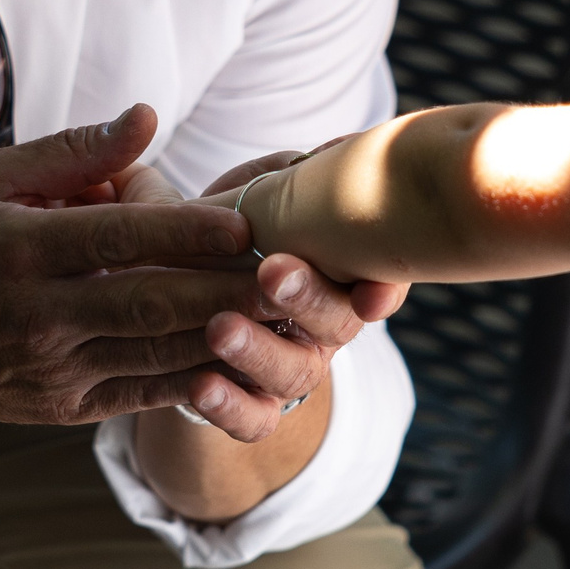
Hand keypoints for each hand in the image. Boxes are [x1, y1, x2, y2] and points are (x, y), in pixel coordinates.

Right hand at [0, 105, 265, 425]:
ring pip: (154, 353)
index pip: (114, 237)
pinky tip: (245, 360)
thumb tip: (147, 118)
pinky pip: (143, 392)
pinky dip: (196, 378)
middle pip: (147, 301)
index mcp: (21, 250)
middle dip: (225, 290)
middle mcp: (39, 314)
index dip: (181, 232)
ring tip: (287, 315)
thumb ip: (73, 153)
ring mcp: (54, 367)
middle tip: (291, 273)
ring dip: (225, 336)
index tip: (242, 224)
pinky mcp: (67, 407)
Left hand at [154, 148, 409, 441]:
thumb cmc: (237, 228)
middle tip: (271, 271)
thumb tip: (326, 148)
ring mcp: (295, 367)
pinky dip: (228, 405)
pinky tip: (198, 384)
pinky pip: (252, 420)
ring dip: (258, 350)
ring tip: (218, 327)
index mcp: (343, 268)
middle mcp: (330, 324)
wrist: (185, 293)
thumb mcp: (264, 191)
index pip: (379, 277)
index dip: (384, 285)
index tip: (373, 292)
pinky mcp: (254, 406)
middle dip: (305, 296)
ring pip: (293, 373)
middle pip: (335, 322)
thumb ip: (290, 172)